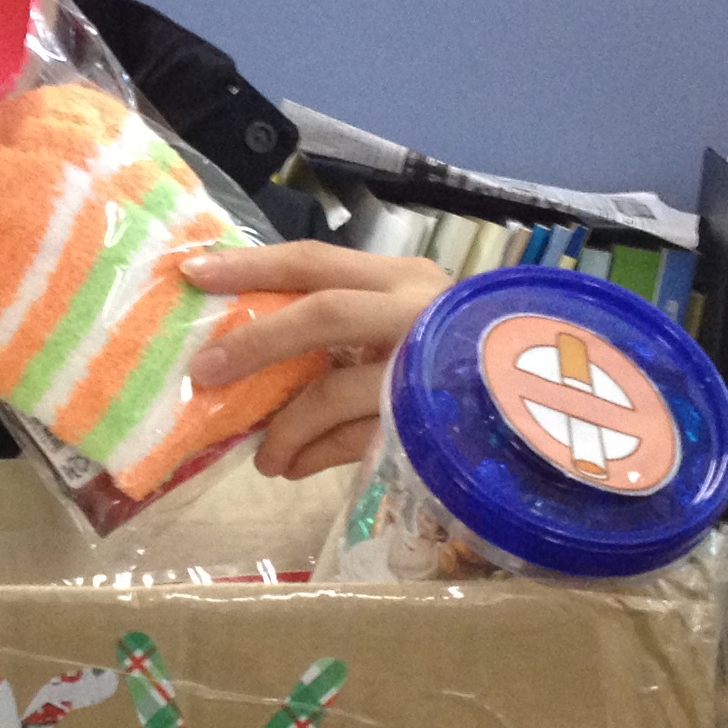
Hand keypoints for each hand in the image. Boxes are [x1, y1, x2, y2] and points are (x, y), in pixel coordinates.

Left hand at [182, 240, 451, 480]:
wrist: (535, 402)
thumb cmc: (446, 358)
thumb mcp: (397, 324)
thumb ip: (336, 326)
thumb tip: (242, 353)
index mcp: (399, 278)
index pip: (313, 260)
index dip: (250, 266)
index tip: (193, 274)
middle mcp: (417, 311)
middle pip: (322, 314)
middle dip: (256, 343)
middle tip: (205, 373)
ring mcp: (426, 366)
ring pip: (333, 391)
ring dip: (285, 427)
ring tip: (263, 458)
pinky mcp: (431, 421)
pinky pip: (355, 440)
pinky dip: (316, 455)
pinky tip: (294, 467)